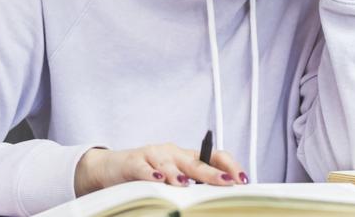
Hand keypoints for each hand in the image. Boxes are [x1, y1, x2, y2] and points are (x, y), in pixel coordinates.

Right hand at [74, 143, 247, 196]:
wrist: (112, 167)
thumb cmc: (148, 174)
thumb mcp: (173, 179)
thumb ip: (192, 186)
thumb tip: (219, 202)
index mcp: (186, 157)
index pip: (213, 155)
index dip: (229, 165)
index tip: (242, 180)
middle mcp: (173, 153)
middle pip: (195, 162)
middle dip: (212, 173)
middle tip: (227, 182)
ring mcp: (153, 155)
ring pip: (169, 163)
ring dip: (179, 174)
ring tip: (187, 184)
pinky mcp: (133, 161)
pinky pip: (143, 167)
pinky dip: (150, 173)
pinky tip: (157, 178)